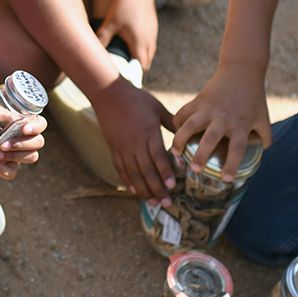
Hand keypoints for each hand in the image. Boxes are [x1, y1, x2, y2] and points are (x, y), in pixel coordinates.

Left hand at [0, 92, 46, 180]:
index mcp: (27, 122)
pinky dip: (4, 170)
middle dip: (22, 144)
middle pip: (39, 142)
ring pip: (32, 157)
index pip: (41, 124)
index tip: (23, 128)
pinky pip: (13, 172)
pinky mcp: (11, 166)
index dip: (35, 127)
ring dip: (14, 155)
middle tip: (4, 144)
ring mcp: (22, 153)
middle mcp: (28, 138)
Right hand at [92, 80, 176, 201]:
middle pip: (146, 170)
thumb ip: (172, 124)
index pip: (157, 156)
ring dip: (143, 189)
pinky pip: (121, 168)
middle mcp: (134, 143)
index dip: (165, 172)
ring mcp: (122, 147)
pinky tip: (135, 191)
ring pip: (133, 173)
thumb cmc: (137, 99)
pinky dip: (128, 181)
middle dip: (157, 188)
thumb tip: (188, 135)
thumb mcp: (158, 108)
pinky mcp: (114, 148)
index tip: (172, 185)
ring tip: (153, 202)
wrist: (109, 94)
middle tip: (167, 202)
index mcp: (148, 132)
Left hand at [94, 0, 158, 69]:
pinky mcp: (153, 25)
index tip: (126, 80)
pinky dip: (144, 48)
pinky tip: (133, 45)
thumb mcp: (110, 22)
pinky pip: (150, 43)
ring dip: (141, 58)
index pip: (141, 66)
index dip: (135, 74)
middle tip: (124, 73)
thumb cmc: (124, 4)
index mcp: (140, 43)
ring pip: (150, 52)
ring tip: (128, 61)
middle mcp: (150, 40)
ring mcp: (153, 32)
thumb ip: (102, 37)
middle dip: (137, 68)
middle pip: (147, 61)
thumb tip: (91, 50)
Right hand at [171, 63, 271, 182]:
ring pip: (191, 125)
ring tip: (175, 153)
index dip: (232, 165)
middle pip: (210, 139)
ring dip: (181, 140)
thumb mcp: (263, 117)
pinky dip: (177, 121)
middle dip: (201, 156)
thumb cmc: (254, 96)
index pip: (238, 148)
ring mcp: (210, 107)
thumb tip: (261, 151)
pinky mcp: (200, 99)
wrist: (242, 69)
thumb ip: (265, 136)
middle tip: (195, 170)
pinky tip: (173, 132)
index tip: (226, 179)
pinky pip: (184, 111)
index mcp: (242, 124)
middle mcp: (225, 117)